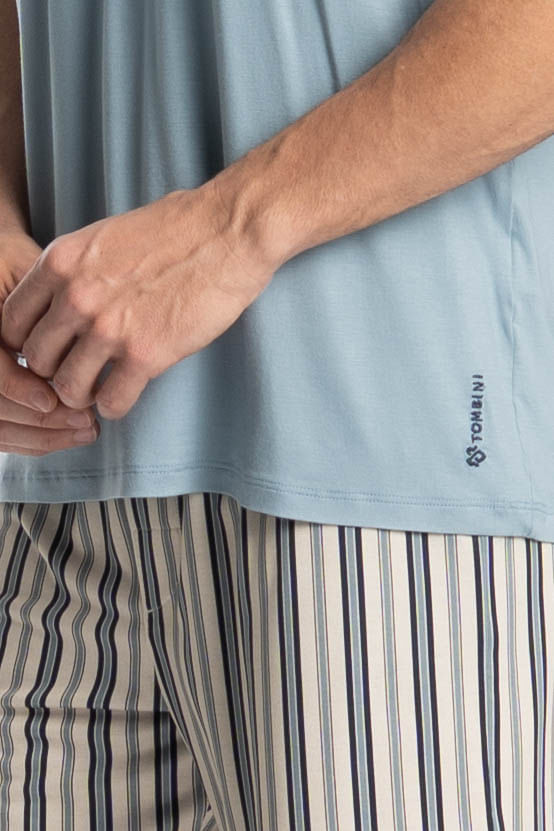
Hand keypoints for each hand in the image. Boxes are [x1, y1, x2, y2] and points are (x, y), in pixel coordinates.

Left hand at [0, 180, 274, 420]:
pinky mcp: (146, 354)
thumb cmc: (179, 228)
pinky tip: (125, 394)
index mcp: (61, 262)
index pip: (12, 321)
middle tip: (77, 373)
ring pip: (68, 388)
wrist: (230, 231)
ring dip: (82, 395)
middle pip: (36, 360)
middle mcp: (76, 296)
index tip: (50, 350)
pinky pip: (111, 401)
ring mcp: (109, 328)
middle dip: (54, 372)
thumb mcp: (107, 236)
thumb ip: (78, 270)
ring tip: (99, 388)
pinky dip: (114, 405)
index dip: (27, 343)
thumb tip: (63, 299)